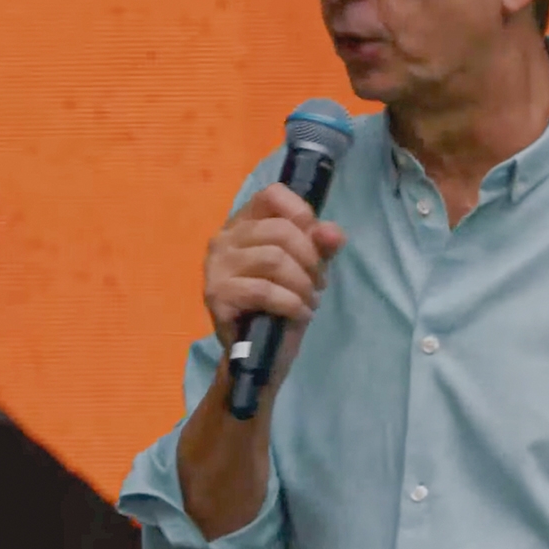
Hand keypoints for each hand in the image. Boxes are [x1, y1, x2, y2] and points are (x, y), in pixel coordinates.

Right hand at [203, 184, 346, 376]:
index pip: (272, 194)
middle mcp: (224, 238)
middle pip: (280, 230)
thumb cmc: (281, 303)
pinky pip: (264, 290)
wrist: (261, 354)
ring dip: (302, 284)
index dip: (302, 213)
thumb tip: (333, 233)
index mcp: (243, 223)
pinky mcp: (216, 295)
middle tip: (318, 284)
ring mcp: (216, 266)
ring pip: (274, 259)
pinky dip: (291, 303)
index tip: (318, 243)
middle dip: (311, 259)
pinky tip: (299, 314)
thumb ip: (321, 245)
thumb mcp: (307, 269)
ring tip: (309, 301)